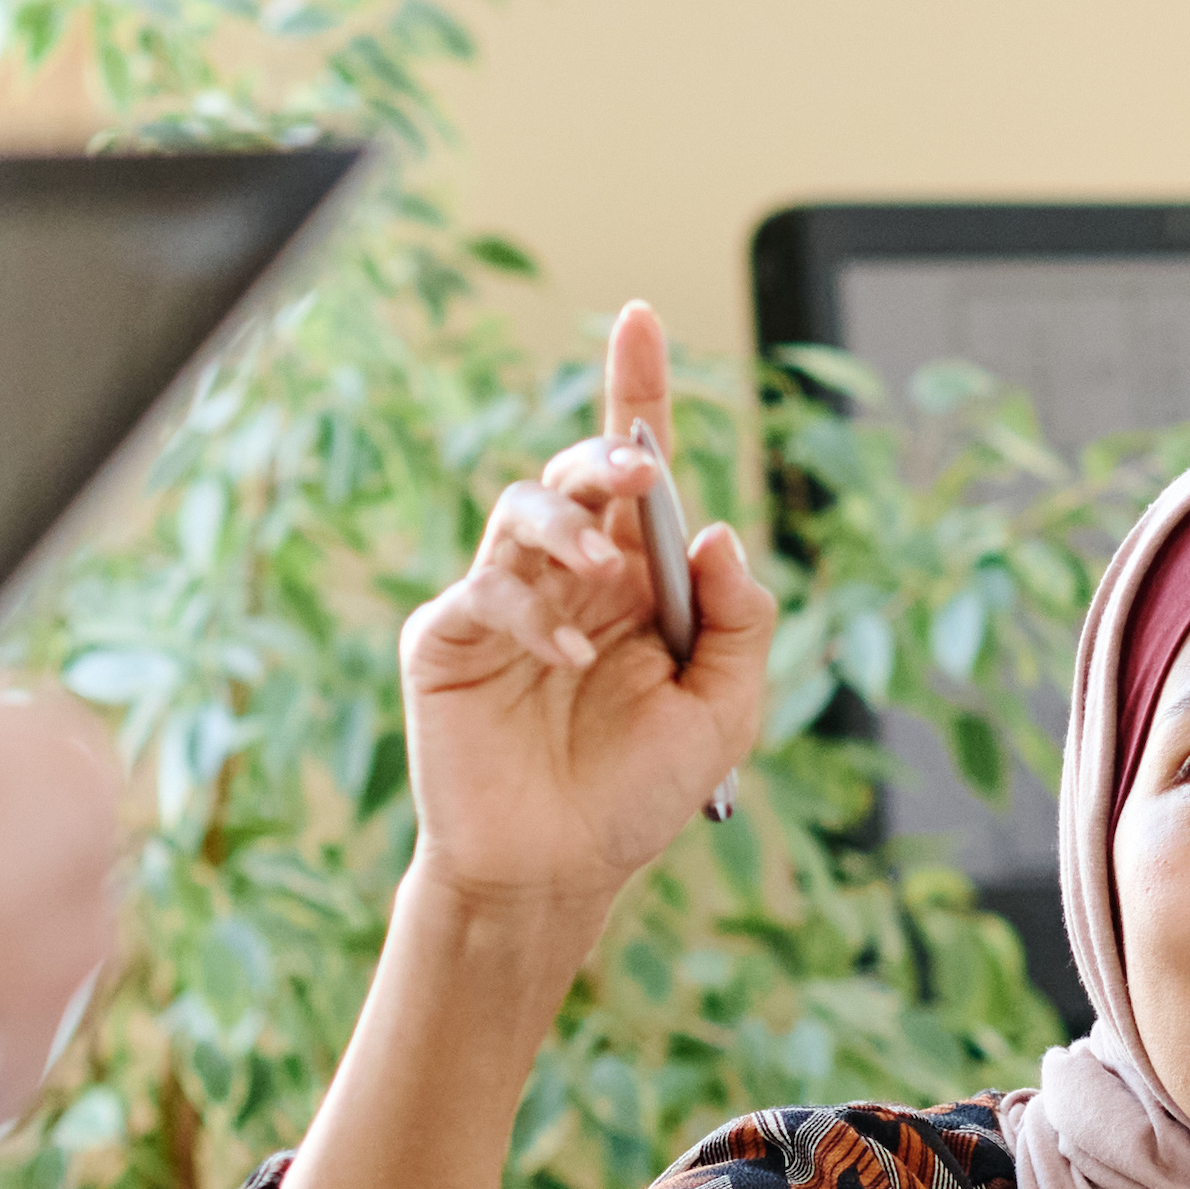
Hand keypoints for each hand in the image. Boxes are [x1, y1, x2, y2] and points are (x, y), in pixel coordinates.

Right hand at [392, 301, 769, 925]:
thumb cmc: (639, 792)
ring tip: (604, 559)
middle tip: (638, 468)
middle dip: (608, 453)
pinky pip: (484, 593)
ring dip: (567, 520)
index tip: (642, 316)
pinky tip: (569, 660)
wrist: (560, 872)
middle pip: (579, 474)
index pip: (639, 471)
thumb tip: (716, 528)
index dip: (637, 389)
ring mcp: (504, 602)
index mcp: (636, 579)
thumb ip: (738, 620)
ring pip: (522, 511)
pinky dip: (531, 614)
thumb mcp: (725, 708)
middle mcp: (569, 575)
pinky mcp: (450, 640)